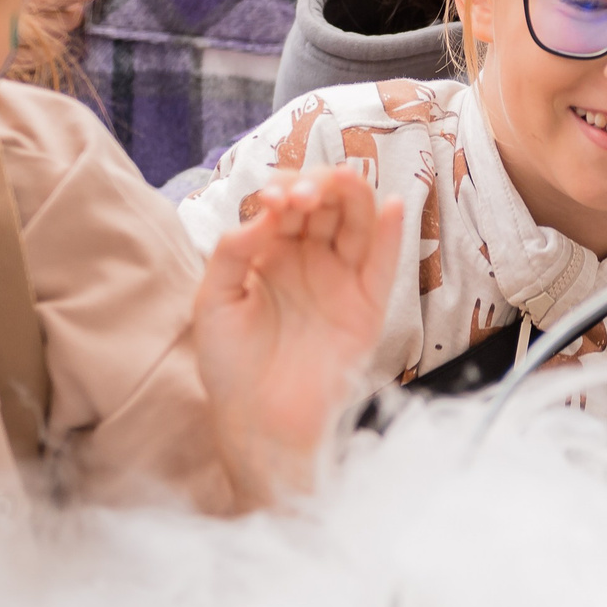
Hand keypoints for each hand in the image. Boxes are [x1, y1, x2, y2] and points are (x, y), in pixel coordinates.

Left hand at [193, 167, 405, 505]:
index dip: (283, 190)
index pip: (287, 202)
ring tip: (338, 184)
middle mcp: (310, 259)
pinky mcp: (368, 306)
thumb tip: (264, 211)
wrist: (258, 422)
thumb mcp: (214, 302)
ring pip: (358, 221)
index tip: (272, 200)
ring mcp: (342, 280)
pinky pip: (386, 263)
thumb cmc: (230, 366)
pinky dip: (392, 232)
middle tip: (300, 196)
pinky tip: (390, 206)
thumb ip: (233, 252)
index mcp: (272, 253)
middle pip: (327, 202)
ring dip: (351, 195)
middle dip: (316, 186)